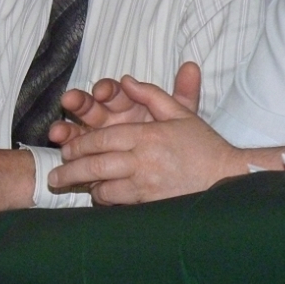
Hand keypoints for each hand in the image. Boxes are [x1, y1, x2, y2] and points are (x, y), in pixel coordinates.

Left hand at [47, 71, 240, 204]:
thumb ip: (150, 94)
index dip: (81, 144)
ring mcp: (148, 185)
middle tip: (55, 177)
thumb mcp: (179, 113)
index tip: (66, 149)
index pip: (104, 139)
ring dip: (87, 188)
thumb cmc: (202, 144)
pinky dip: (106, 201)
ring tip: (74, 187)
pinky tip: (99, 198)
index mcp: (148, 135)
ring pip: (106, 188)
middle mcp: (144, 160)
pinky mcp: (153, 205)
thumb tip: (125, 79)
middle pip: (97, 165)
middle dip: (72, 171)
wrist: (229, 177)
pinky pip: (121, 204)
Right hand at [49, 62, 202, 146]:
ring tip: (57, 131)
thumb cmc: (169, 139)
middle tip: (70, 101)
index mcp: (126, 103)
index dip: (107, 90)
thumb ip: (184, 93)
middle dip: (80, 102)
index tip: (102, 92)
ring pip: (79, 126)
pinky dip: (67, 146)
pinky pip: (75, 148)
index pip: (114, 91)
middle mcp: (108, 116)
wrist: (167, 170)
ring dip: (67, 125)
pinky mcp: (88, 154)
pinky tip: (60, 147)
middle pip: (91, 105)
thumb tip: (192, 66)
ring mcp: (96, 135)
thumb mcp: (180, 117)